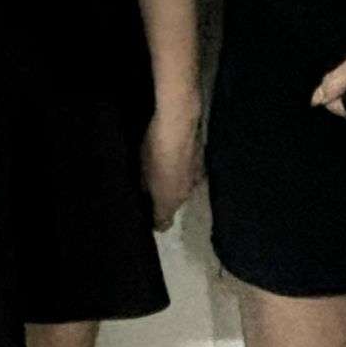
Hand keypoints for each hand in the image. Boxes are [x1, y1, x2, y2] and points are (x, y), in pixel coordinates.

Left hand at [142, 88, 202, 230]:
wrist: (179, 123)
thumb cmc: (155, 150)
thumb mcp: (143, 170)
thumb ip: (146, 187)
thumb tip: (148, 193)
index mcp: (170, 201)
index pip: (163, 222)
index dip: (156, 222)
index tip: (149, 219)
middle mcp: (186, 194)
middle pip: (175, 204)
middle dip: (166, 200)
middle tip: (152, 189)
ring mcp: (197, 177)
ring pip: (184, 187)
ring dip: (176, 182)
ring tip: (163, 170)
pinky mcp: (202, 160)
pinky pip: (190, 171)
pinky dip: (183, 168)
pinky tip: (175, 156)